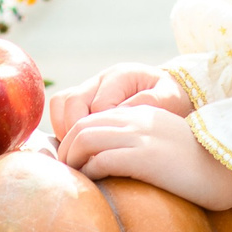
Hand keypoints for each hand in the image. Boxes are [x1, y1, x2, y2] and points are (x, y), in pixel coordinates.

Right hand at [47, 64, 189, 138]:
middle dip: (76, 130)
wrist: (170, 95)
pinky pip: (60, 109)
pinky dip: (61, 127)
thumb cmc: (171, 98)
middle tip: (86, 156)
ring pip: (61, 103)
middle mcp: (101, 79)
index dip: (101, 130)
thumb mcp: (170, 98)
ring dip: (64, 128)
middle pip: (73, 101)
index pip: (99, 104)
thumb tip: (124, 112)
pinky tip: (76, 147)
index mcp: (122, 75)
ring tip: (78, 152)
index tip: (109, 151)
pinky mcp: (83, 99)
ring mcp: (90, 87)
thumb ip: (151, 102)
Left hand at [57, 104, 231, 209]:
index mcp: (144, 114)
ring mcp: (141, 138)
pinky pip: (102, 159)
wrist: (231, 168)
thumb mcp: (170, 143)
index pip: (95, 117)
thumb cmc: (204, 165)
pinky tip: (91, 184)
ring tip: (74, 177)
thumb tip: (119, 162)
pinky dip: (89, 171)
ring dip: (72, 159)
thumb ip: (146, 143)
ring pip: (86, 138)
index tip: (72, 158)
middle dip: (67, 148)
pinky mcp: (145, 159)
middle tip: (65, 170)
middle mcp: (138, 121)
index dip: (76, 137)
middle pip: (83, 125)